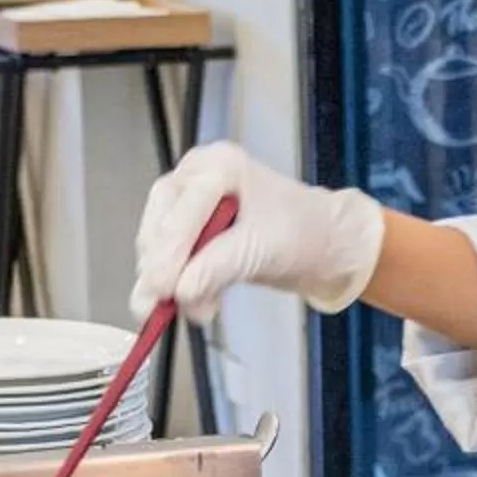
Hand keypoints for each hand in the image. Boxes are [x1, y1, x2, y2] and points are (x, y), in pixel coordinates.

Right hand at [131, 142, 383, 325]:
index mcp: (217, 166)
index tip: (164, 288)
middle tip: (163, 301)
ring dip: (168, 282)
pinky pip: (168, 260)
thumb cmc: (300, 232)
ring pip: (156, 245)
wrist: (320, 244)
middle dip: (161, 267)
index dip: (169, 252)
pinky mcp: (188, 232)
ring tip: (195, 310)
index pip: (182, 210)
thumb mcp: (260, 248)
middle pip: (159, 224)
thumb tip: (180, 290)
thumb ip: (218, 266)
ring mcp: (188, 204)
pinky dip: (177, 286)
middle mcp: (195, 178)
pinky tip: (196, 307)